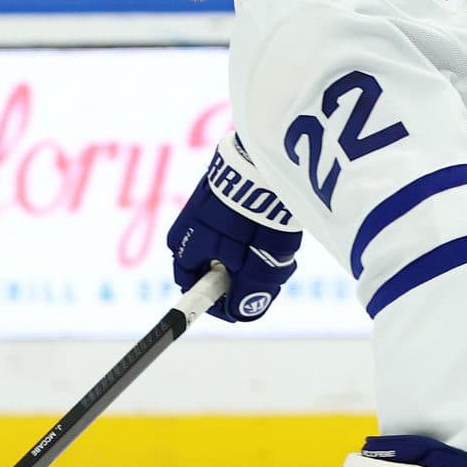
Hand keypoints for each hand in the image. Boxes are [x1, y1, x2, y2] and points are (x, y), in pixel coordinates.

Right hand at [166, 139, 301, 323]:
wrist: (268, 154)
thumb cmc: (259, 213)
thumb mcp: (259, 263)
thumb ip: (249, 293)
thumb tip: (242, 313)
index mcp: (185, 248)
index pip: (194, 290)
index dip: (221, 304)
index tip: (245, 305)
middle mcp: (189, 228)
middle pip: (216, 269)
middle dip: (244, 278)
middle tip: (271, 276)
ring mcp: (206, 207)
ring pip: (231, 248)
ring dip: (256, 256)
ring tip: (281, 249)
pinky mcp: (224, 191)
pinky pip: (238, 224)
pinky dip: (258, 233)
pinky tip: (278, 228)